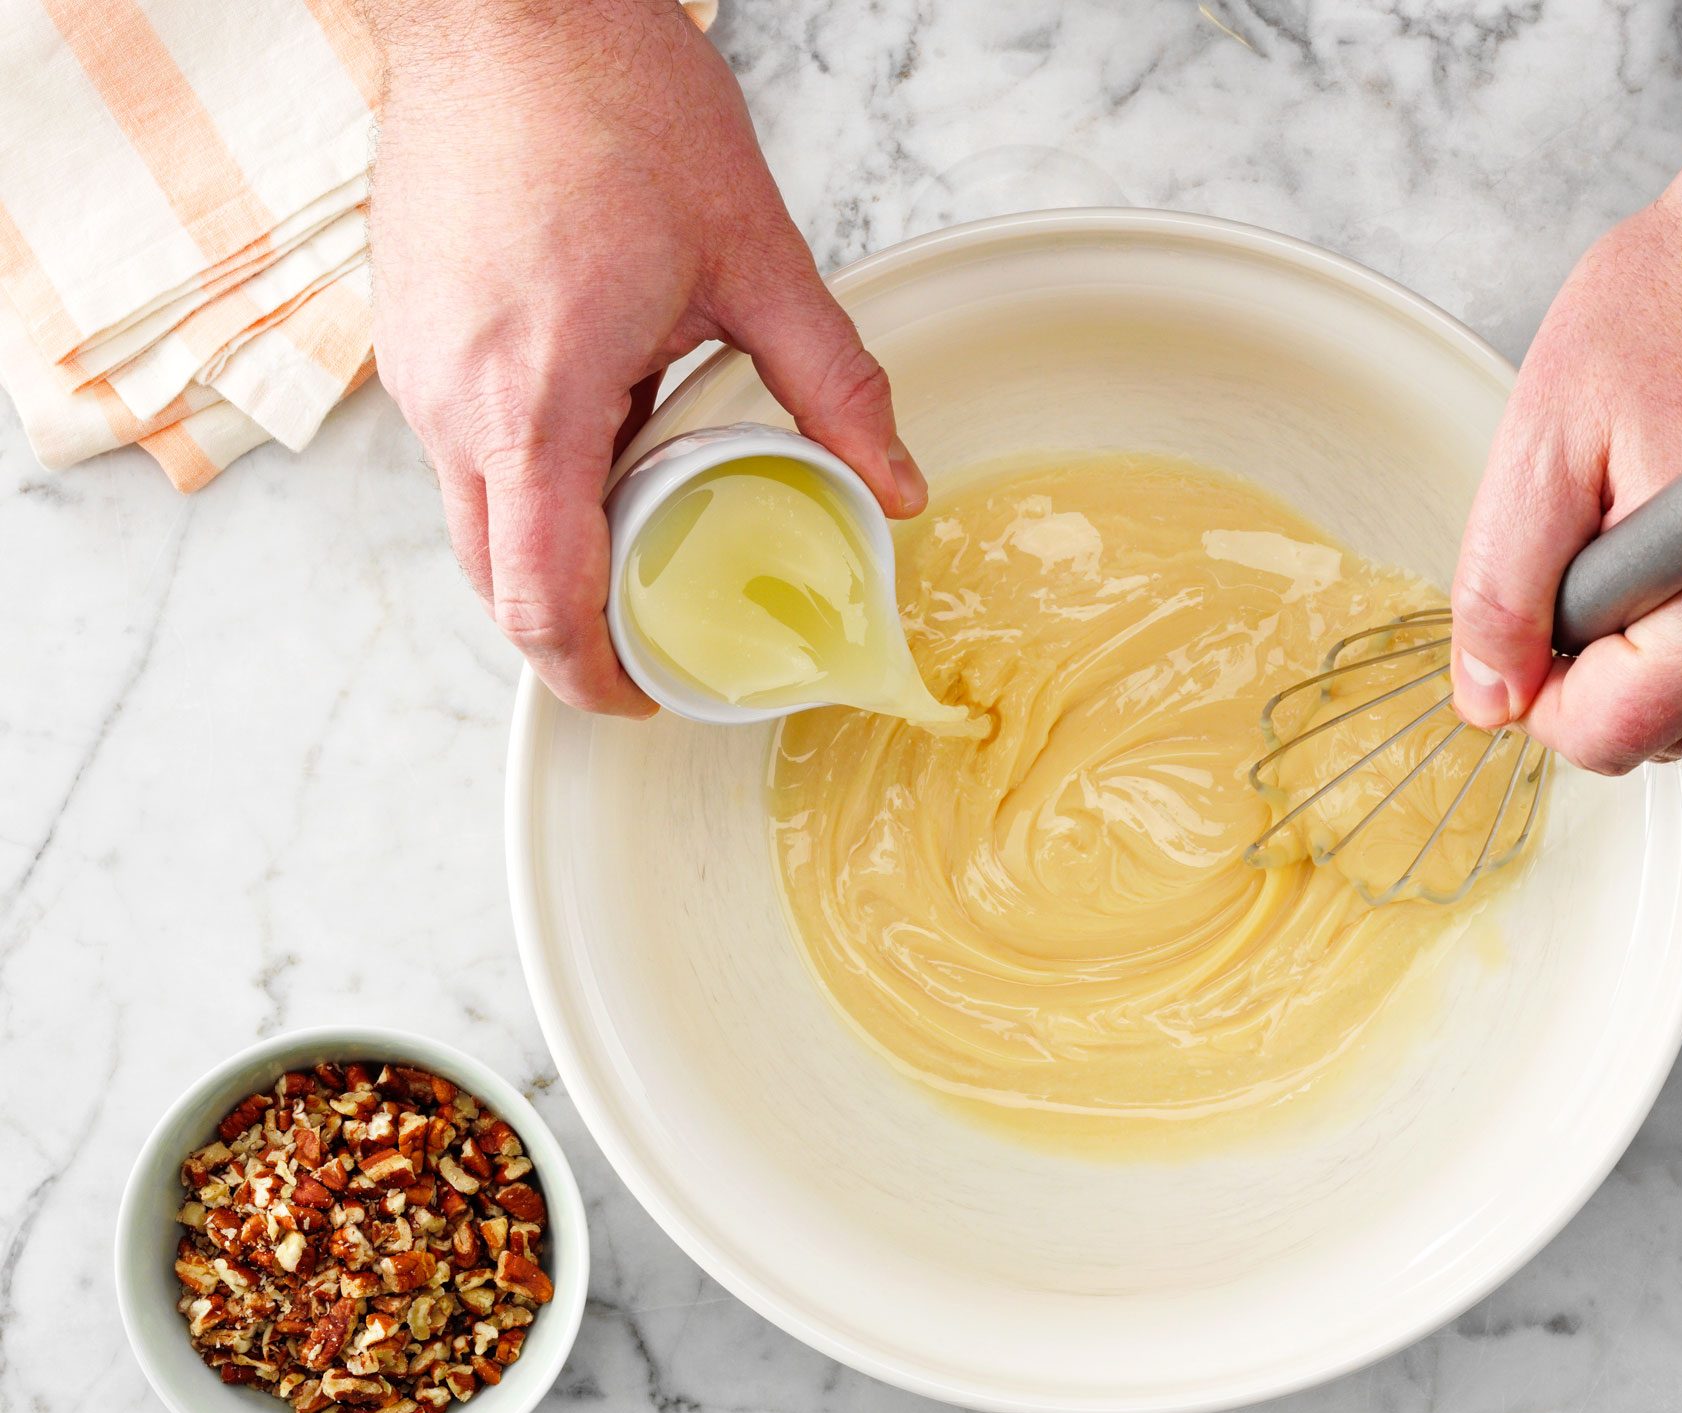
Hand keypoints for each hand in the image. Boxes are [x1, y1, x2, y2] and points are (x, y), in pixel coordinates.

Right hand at [365, 0, 925, 713]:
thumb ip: (834, 384)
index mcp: (535, 401)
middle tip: (661, 641)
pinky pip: (465, 448)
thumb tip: (896, 487)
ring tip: (653, 529)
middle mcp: (454, 401)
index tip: (646, 701)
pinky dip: (531, 476)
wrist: (503, 4)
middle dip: (575, 631)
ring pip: (475, 515)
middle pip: (497, 579)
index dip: (593, 678)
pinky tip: (607, 436)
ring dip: (557, 547)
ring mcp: (417, 368)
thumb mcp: (756, 255)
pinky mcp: (412, 333)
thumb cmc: (615, 105)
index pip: (541, 600)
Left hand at [1447, 177, 1681, 772]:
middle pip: (1663, 734)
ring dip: (1667, 641)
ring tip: (1667, 506)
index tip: (1539, 593)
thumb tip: (1489, 700)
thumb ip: (1501, 589)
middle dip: (1606, 656)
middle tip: (1609, 523)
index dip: (1539, 681)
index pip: (1604, 740)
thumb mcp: (1548, 438)